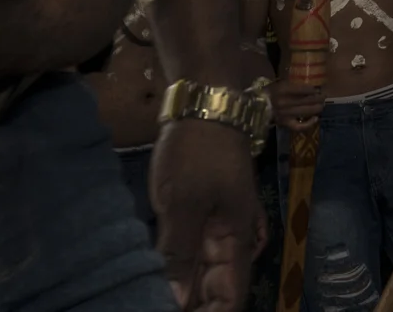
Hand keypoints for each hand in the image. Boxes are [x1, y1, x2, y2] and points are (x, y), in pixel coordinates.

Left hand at [152, 118, 263, 311]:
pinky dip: (179, 271)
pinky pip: (194, 253)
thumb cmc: (198, 152)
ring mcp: (219, 224)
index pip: (231, 296)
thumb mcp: (183, 204)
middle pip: (219, 288)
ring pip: (205, 273)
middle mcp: (232, 237)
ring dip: (186, 292)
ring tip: (155, 300)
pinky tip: (160, 279)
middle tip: (157, 309)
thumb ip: (180, 254)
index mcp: (236, 238)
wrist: (206, 102)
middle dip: (196, 306)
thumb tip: (178, 301)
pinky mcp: (202, 212)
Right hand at [270, 80, 322, 132]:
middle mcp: (284, 102)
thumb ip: (294, 83)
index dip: (313, 89)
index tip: (318, 88)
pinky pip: (299, 126)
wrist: (257, 106)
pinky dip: (309, 124)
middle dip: (318, 98)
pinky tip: (315, 119)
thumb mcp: (281, 82)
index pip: (303, 89)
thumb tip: (312, 84)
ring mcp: (285, 114)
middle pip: (307, 100)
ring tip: (322, 105)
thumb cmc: (271, 92)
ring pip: (306, 111)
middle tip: (324, 96)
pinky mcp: (285, 123)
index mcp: (283, 89)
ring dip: (317, 108)